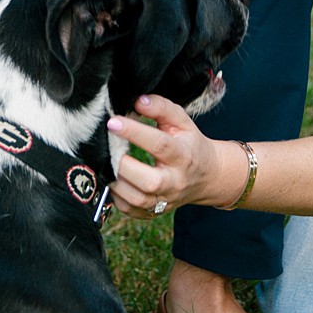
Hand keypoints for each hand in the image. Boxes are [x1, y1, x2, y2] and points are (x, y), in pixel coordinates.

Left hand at [107, 97, 243, 215]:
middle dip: (123, 165)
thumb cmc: (189, 144)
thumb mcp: (182, 122)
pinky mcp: (154, 212)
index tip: (113, 122)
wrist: (207, 176)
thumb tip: (137, 100)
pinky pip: (130, 210)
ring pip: (137, 200)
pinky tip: (112, 180)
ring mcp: (165, 200)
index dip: (135, 132)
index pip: (159, 144)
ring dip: (116, 182)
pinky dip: (116, 197)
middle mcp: (175, 181)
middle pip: (149, 181)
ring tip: (106, 164)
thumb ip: (161, 108)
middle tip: (107, 149)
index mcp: (183, 155)